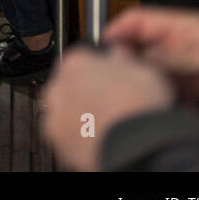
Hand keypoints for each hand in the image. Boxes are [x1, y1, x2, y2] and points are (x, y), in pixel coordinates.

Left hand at [39, 44, 175, 170]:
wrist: (135, 146)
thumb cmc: (139, 106)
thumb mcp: (143, 69)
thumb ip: (123, 58)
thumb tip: (118, 53)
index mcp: (77, 62)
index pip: (82, 58)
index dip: (99, 70)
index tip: (110, 78)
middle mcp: (59, 85)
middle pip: (69, 84)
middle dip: (85, 92)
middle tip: (110, 104)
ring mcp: (55, 115)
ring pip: (65, 110)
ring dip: (80, 115)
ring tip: (107, 124)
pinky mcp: (57, 141)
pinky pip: (66, 135)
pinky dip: (78, 136)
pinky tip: (99, 138)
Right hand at [103, 6, 198, 126]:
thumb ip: (173, 54)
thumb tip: (135, 55)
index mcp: (182, 28)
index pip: (138, 21)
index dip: (117, 29)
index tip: (101, 45)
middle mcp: (178, 49)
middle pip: (137, 50)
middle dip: (123, 61)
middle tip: (114, 75)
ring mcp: (183, 72)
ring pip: (147, 75)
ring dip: (139, 83)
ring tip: (132, 92)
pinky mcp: (190, 96)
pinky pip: (162, 97)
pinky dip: (156, 102)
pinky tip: (154, 107)